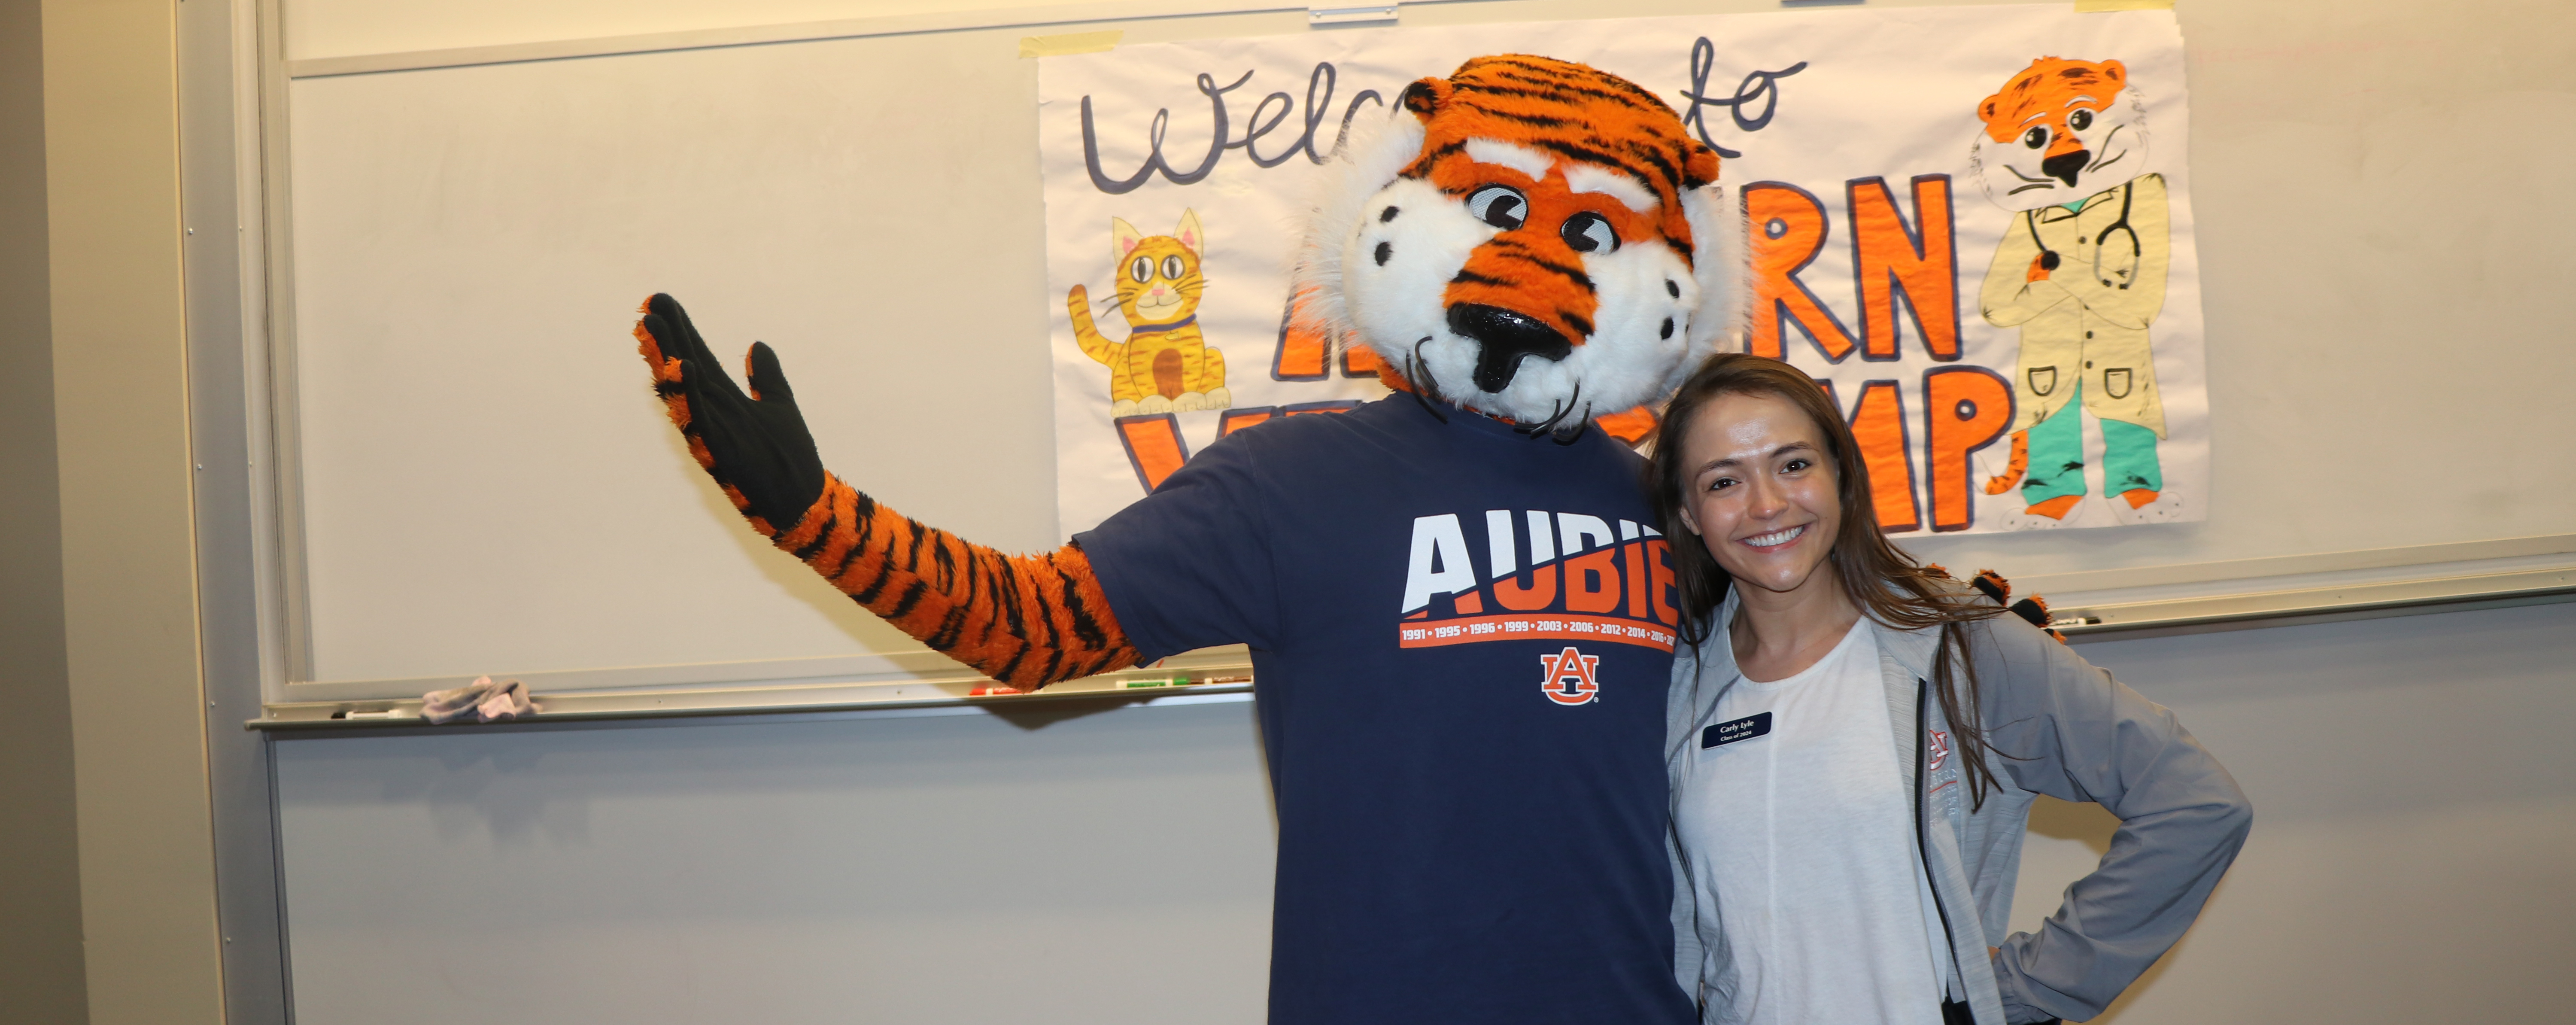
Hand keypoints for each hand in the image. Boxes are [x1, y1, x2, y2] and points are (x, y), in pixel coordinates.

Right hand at [634, 293, 826, 533]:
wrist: (804, 500)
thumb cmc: (789, 457)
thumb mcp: (780, 405)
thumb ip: (767, 377)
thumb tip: (758, 345)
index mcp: (726, 400)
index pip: (699, 357)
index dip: (682, 331)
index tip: (662, 302)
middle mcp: (714, 411)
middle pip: (685, 366)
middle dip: (666, 337)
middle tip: (648, 305)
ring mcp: (714, 430)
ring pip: (683, 390)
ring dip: (666, 358)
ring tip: (649, 327)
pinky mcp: (720, 449)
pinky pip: (700, 418)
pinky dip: (688, 394)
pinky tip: (682, 366)